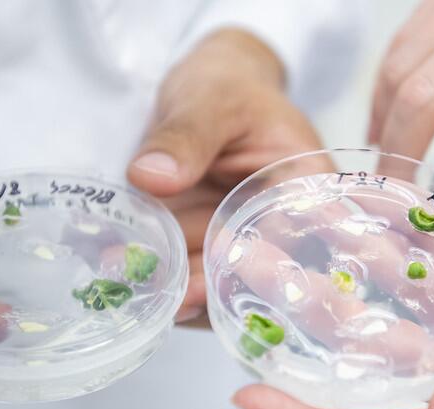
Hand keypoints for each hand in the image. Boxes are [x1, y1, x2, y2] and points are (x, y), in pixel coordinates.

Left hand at [127, 29, 321, 324]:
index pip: (290, 238)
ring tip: (134, 287)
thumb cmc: (225, 86)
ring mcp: (242, 240)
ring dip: (179, 289)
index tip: (215, 273)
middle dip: (211, 288)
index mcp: (304, 187)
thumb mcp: (208, 100)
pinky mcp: (209, 247)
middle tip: (170, 296)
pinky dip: (162, 279)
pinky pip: (191, 273)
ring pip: (219, 282)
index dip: (258, 264)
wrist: (207, 90)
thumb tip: (151, 176)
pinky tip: (130, 279)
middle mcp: (280, 224)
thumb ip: (186, 136)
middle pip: (256, 271)